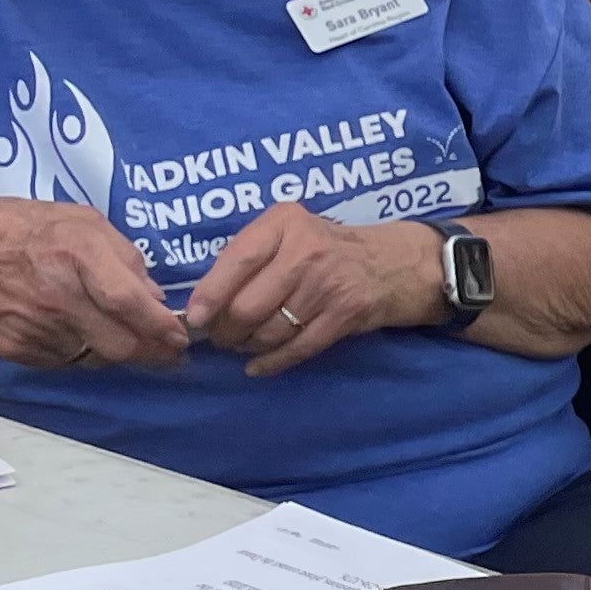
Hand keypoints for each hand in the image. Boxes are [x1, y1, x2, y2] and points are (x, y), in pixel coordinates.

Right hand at [0, 198, 184, 369]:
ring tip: (121, 335)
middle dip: (151, 354)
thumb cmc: (19, 228)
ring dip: (116, 352)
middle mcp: (58, 294)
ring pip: (95, 357)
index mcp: (77, 253)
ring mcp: (34, 326)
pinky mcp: (15, 348)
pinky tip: (77, 331)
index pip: (130, 303)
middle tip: (168, 353)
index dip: (162, 328)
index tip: (183, 339)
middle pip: (119, 344)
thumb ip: (123, 255)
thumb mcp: (80, 220)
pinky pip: (65, 360)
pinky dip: (81, 352)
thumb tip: (154, 295)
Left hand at [185, 207, 440, 377]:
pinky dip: (271, 363)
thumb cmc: (327, 248)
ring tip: (245, 344)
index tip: (196, 319)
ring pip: (270, 331)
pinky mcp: (346, 313)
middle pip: (248, 306)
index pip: (236, 261)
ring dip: (249, 346)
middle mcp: (307, 250)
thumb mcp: (289, 233)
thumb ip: (249, 255)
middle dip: (227, 330)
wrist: (395, 263)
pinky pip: (297, 348)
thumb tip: (203, 302)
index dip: (209, 295)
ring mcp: (329, 283)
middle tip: (223, 337)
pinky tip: (259, 366)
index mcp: (285, 223)